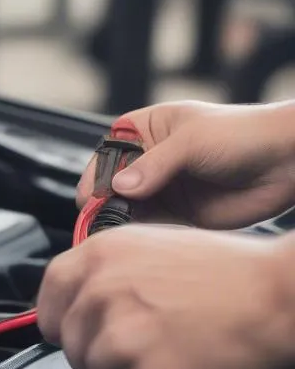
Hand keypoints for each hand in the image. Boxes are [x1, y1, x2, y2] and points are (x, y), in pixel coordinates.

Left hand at [37, 225, 294, 368]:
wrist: (286, 296)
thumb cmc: (237, 275)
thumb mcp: (156, 249)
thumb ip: (111, 274)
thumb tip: (83, 305)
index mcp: (101, 254)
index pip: (48, 297)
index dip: (62, 323)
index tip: (77, 335)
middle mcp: (102, 291)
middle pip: (72, 347)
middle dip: (106, 357)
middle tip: (151, 351)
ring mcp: (123, 335)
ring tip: (177, 362)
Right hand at [78, 100, 294, 229]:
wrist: (287, 162)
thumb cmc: (244, 134)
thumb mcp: (192, 141)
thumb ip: (153, 165)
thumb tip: (119, 187)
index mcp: (143, 131)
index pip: (106, 154)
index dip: (97, 175)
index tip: (93, 196)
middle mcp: (148, 160)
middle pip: (111, 184)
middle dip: (106, 202)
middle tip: (105, 219)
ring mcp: (162, 189)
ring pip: (126, 208)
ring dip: (122, 221)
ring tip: (120, 232)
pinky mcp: (178, 215)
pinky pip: (150, 227)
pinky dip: (142, 234)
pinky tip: (140, 238)